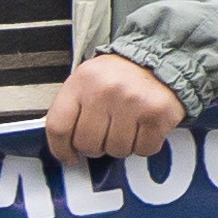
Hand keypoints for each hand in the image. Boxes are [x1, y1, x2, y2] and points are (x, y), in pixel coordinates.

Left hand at [45, 52, 185, 165]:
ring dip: (121, 145)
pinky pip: (143, 149)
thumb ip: (72, 109)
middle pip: (87, 144)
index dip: (61, 149)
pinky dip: (144, 145)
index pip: (58, 127)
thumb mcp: (87, 82)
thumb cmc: (120, 77)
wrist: (159, 61)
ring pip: (116, 150)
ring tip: (127, 126)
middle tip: (105, 135)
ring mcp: (131, 102)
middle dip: (96, 147)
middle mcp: (105, 90)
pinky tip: (144, 128)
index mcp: (81, 81)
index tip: (69, 156)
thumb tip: (62, 145)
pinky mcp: (156, 114)